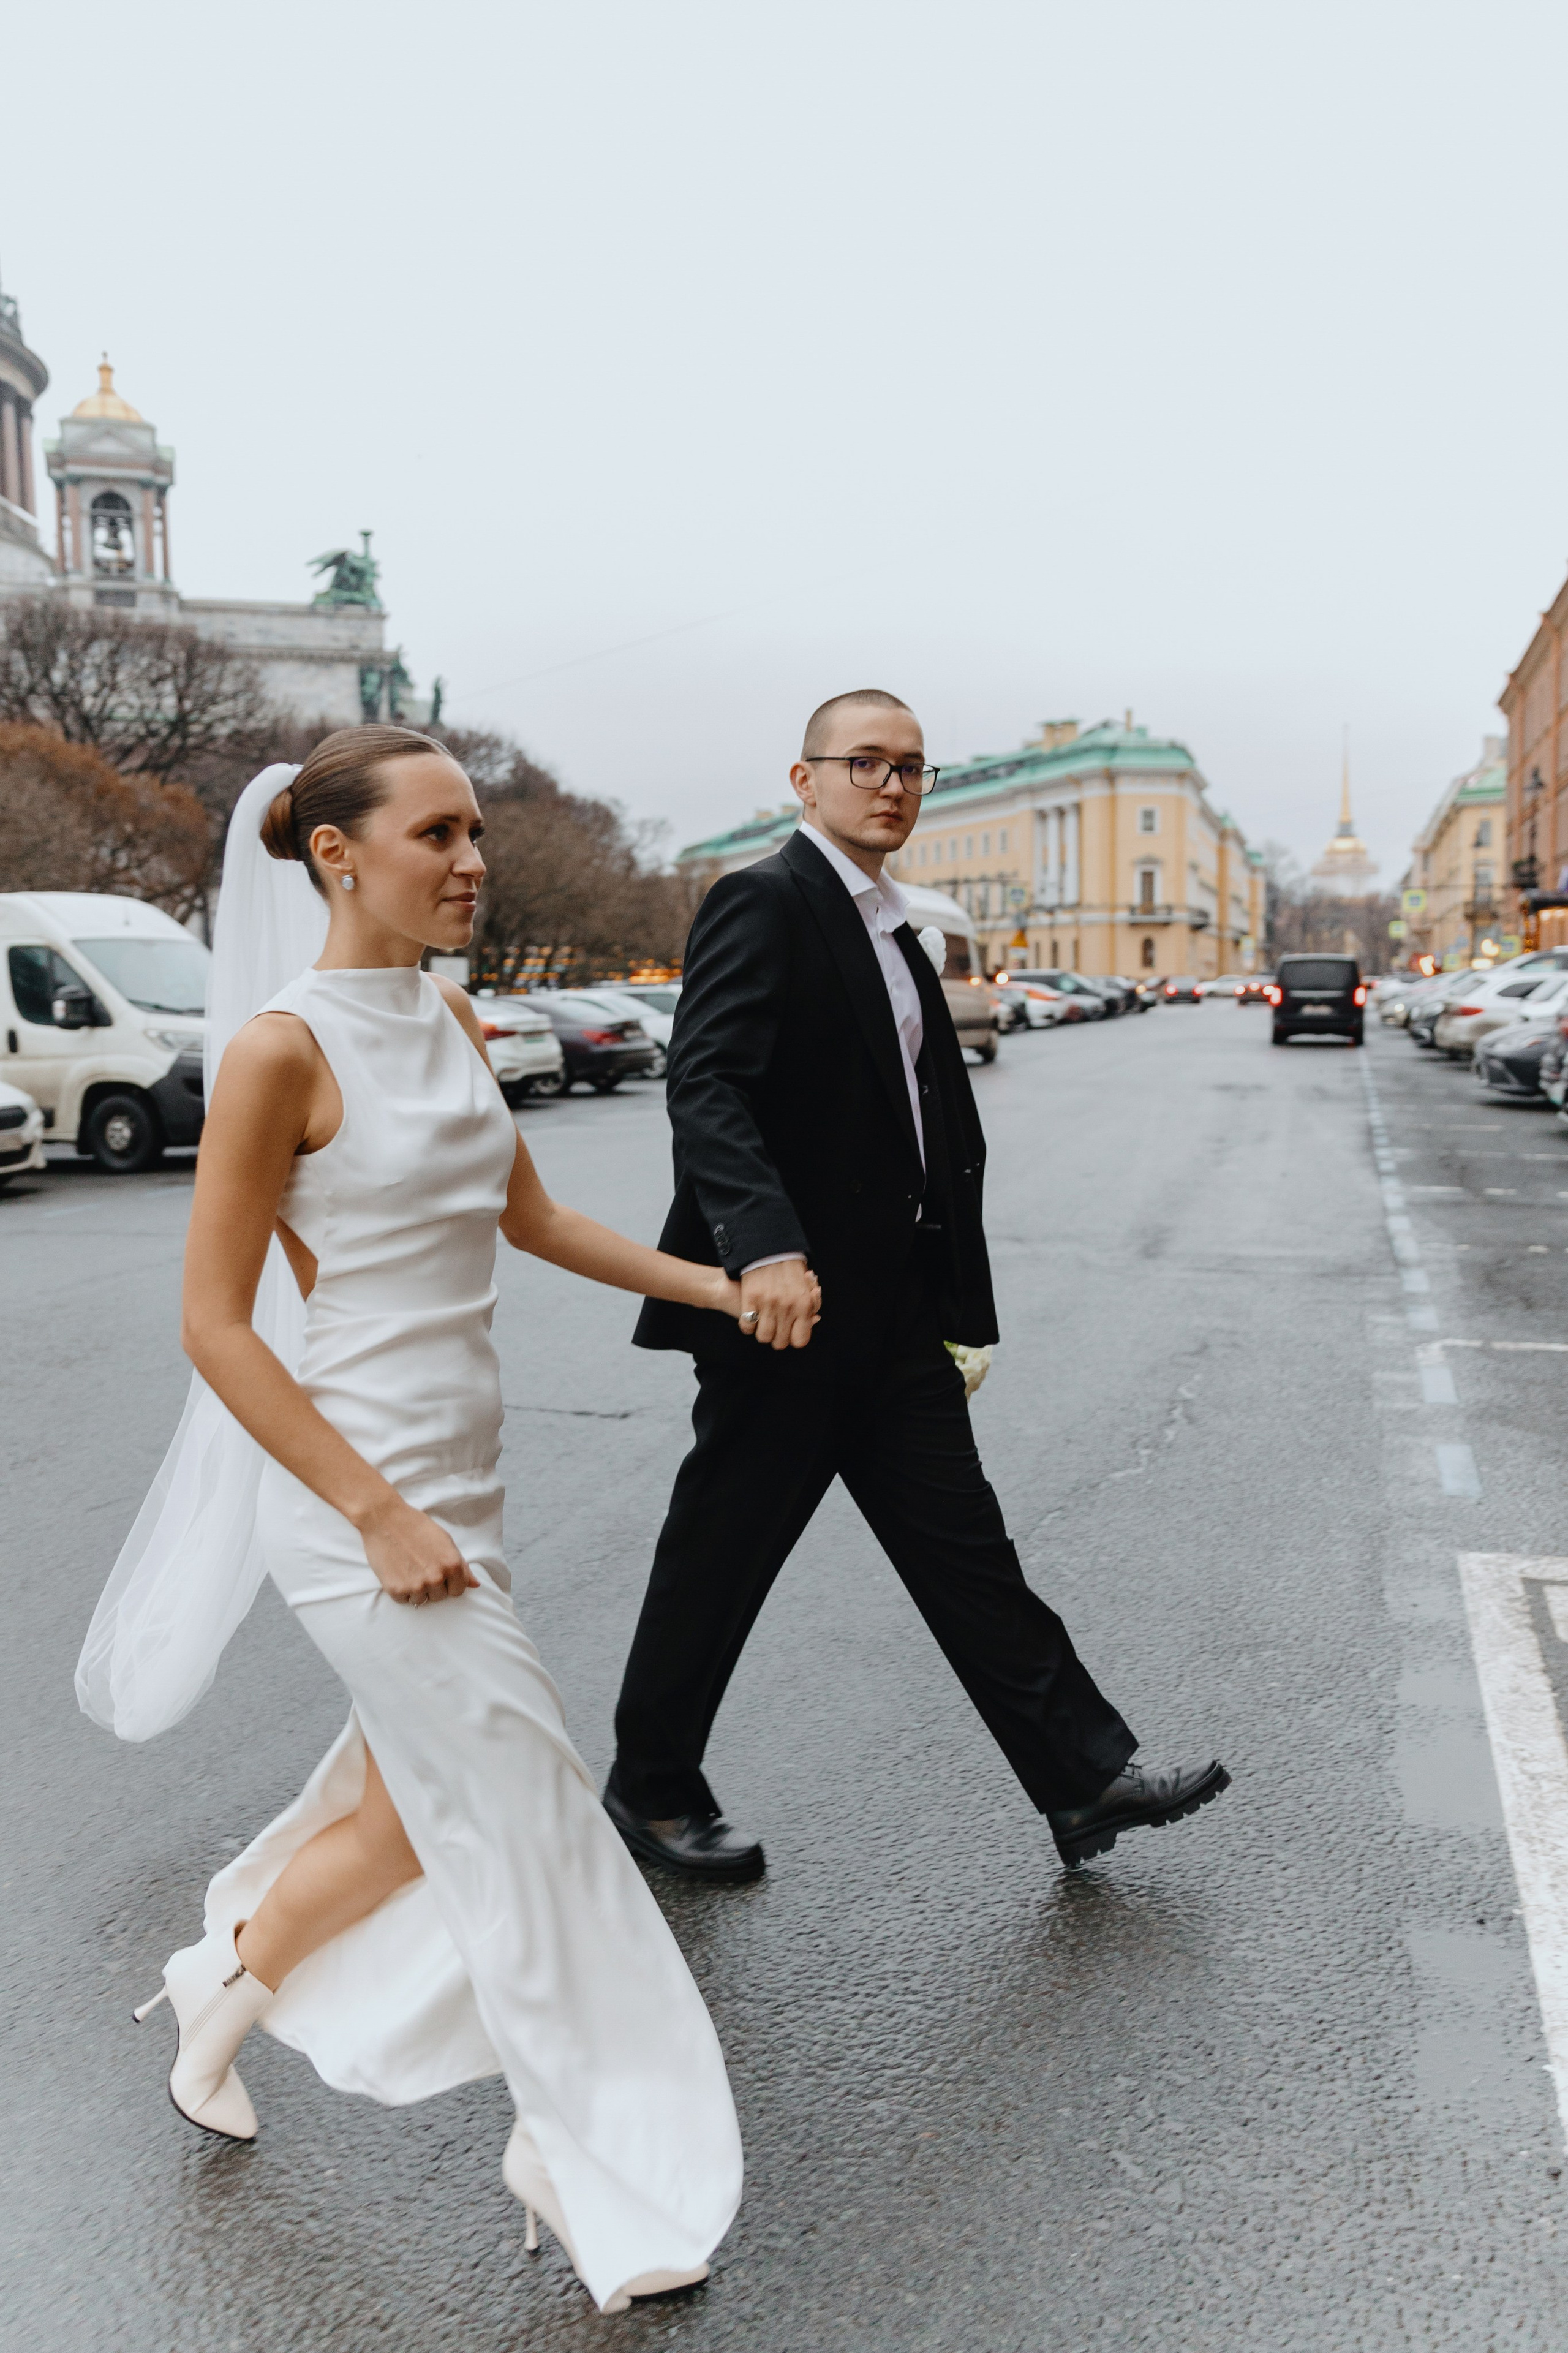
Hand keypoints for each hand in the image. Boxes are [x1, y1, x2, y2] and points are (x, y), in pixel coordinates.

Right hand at [357, 1493, 478, 1605]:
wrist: (384, 1520)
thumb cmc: (416, 1526)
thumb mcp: (445, 1541)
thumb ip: (462, 1566)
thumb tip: (475, 1585)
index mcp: (452, 1565)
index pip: (459, 1590)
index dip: (450, 1582)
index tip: (440, 1573)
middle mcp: (436, 1577)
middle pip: (440, 1596)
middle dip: (433, 1586)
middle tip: (421, 1566)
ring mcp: (416, 1585)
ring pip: (422, 1600)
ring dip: (417, 1589)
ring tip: (409, 1568)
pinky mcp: (397, 1590)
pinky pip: (404, 1600)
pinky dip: (401, 1590)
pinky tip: (398, 1571)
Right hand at [737, 1260, 821, 1350]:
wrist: (768, 1247)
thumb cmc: (789, 1266)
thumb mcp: (806, 1284)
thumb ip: (812, 1303)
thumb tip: (815, 1318)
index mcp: (804, 1304)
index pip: (801, 1340)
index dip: (794, 1339)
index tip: (790, 1332)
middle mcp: (787, 1307)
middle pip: (781, 1342)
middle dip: (777, 1337)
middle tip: (776, 1326)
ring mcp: (768, 1304)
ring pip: (764, 1337)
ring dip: (762, 1332)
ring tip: (763, 1323)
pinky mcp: (750, 1299)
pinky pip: (747, 1327)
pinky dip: (748, 1326)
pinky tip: (751, 1317)